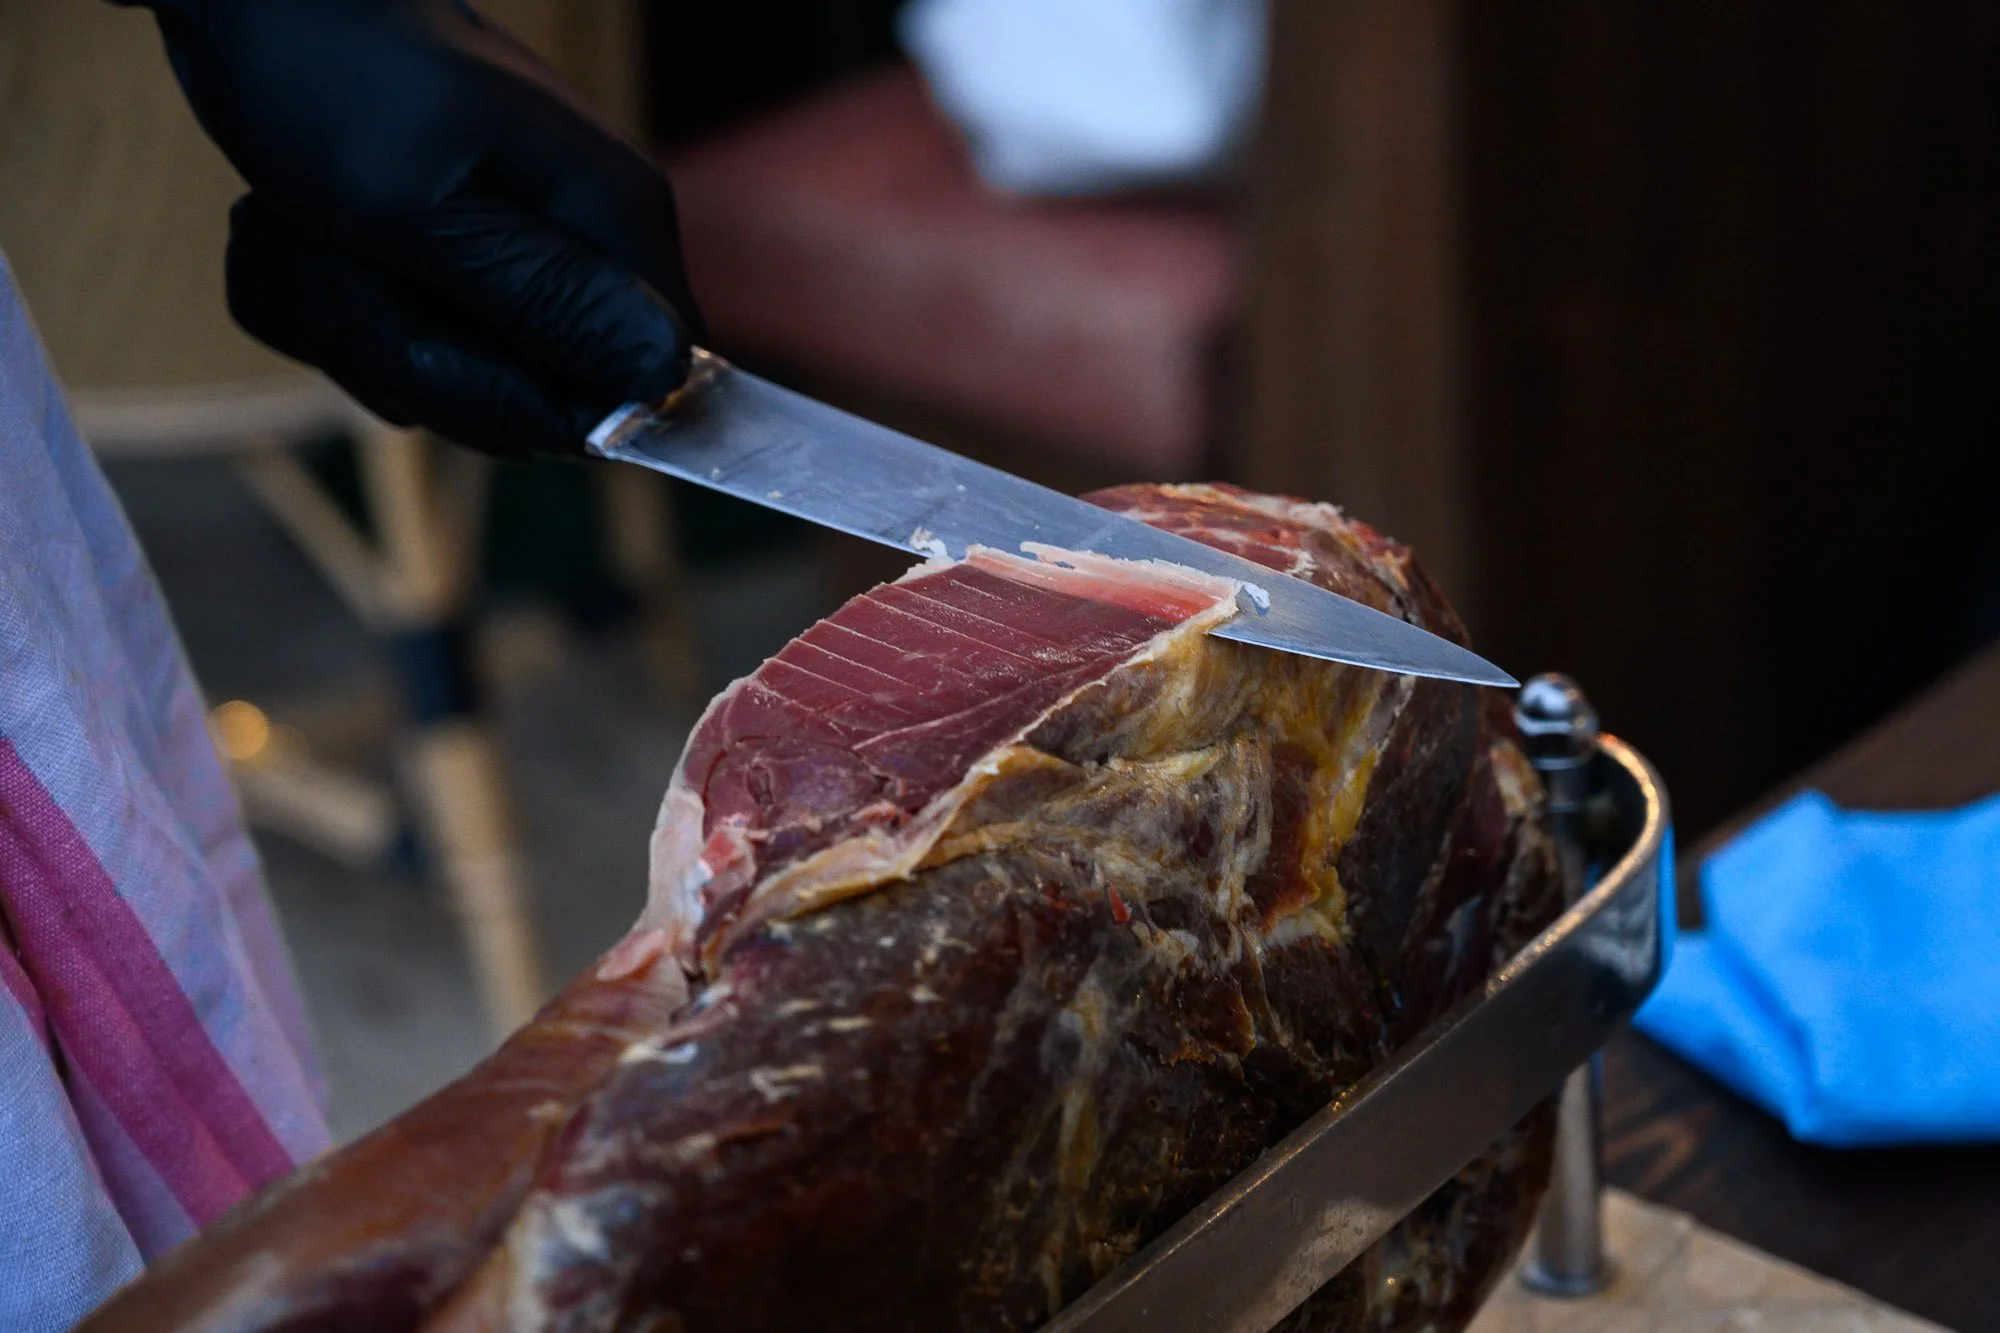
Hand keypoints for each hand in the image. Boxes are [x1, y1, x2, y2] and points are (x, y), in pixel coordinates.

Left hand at [119, 0, 702, 457]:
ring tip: (315, 233)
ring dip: (354, 321)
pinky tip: (301, 231)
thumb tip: (661, 371)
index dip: (519, 398)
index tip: (422, 339)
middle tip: (352, 263)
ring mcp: (526, 239)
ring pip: (450, 367)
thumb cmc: (323, 74)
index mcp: (610, 221)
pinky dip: (329, 297)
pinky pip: (401, 331)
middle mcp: (588, 234)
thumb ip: (545, 296)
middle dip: (414, 355)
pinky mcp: (466, 243)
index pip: (628, 389)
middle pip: (530, 390)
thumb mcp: (421, 209)